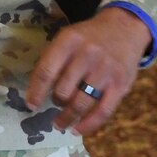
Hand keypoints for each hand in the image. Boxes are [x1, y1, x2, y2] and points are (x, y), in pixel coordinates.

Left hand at [23, 8, 150, 137]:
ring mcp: (105, 70)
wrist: (125, 27)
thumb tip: (36, 90)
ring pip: (81, 103)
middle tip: (55, 104)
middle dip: (56, 101)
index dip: (36, 91)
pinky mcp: (121, 84)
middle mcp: (87, 55)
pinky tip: (77, 130)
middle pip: (63, 90)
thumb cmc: (90, 36)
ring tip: (60, 124)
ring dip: (67, 117)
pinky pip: (103, 111)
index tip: (30, 105)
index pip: (47, 71)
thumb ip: (53, 58)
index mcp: (69, 41)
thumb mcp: (68, 36)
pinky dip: (88, 125)